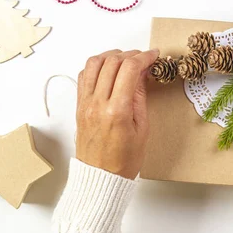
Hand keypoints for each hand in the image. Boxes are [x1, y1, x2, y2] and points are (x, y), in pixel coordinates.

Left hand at [76, 49, 159, 178]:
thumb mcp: (142, 128)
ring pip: (93, 63)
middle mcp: (97, 103)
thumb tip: (142, 72)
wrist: (100, 178)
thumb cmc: (124, 160)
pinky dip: (96, 67)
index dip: (144, 57)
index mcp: (117, 111)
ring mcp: (85, 103)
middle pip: (111, 62)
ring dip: (111, 56)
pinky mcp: (79, 105)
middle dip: (130, 54)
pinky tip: (109, 71)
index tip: (154, 55)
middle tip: (143, 58)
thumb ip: (139, 96)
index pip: (129, 69)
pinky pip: (84, 75)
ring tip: (125, 60)